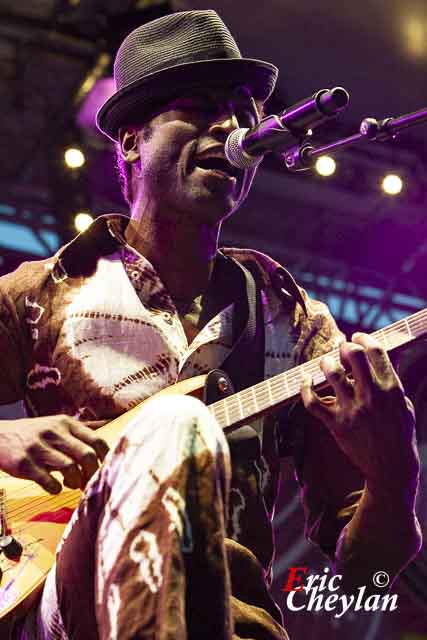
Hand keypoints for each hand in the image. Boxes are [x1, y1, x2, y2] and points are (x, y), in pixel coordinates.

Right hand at [0, 415, 108, 493]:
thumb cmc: (34, 435)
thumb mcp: (56, 427)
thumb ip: (77, 438)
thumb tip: (104, 456)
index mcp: (66, 423)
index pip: (96, 440)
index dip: (106, 458)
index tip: (106, 469)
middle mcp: (54, 433)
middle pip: (86, 455)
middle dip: (92, 474)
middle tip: (89, 483)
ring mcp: (39, 447)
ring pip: (70, 468)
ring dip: (75, 481)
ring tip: (71, 484)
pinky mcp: (24, 464)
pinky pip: (48, 481)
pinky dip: (56, 489)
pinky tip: (54, 487)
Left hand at [300, 333, 419, 502]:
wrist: (392, 467)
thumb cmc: (399, 434)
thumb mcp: (404, 404)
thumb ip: (390, 382)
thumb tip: (378, 360)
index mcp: (390, 388)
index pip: (375, 351)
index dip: (364, 338)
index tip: (357, 336)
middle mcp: (371, 396)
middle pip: (353, 355)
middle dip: (345, 346)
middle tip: (342, 349)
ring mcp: (351, 409)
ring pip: (331, 373)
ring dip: (326, 363)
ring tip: (326, 363)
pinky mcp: (336, 423)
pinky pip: (312, 402)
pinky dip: (305, 388)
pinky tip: (305, 381)